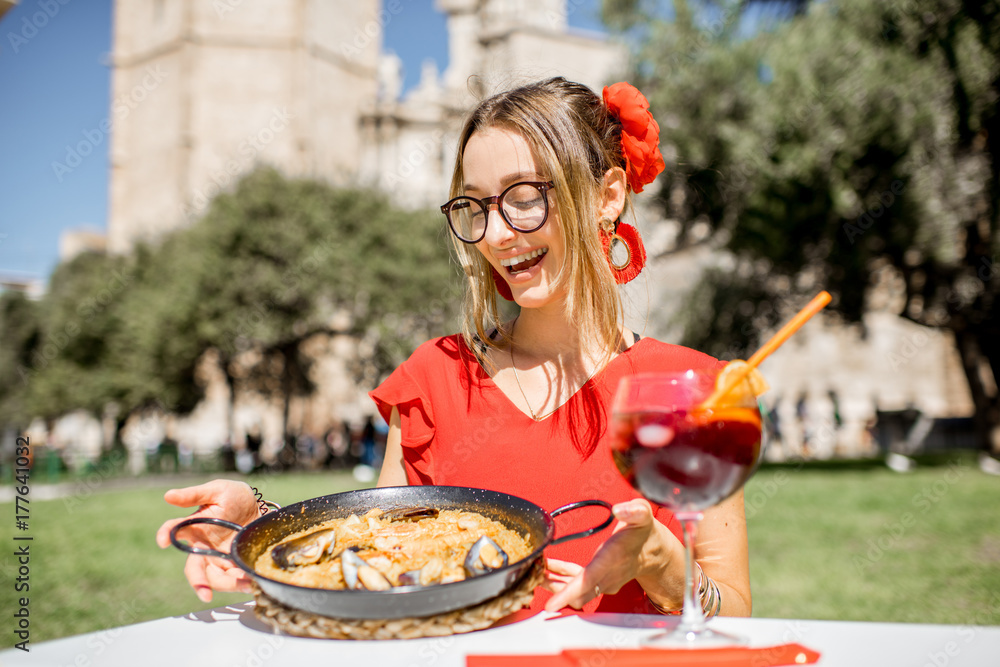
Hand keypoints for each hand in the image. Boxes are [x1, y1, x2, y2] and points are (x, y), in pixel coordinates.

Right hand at [154, 480, 261, 601]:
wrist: (259, 507)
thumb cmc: (235, 497)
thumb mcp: (218, 491)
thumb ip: (195, 495)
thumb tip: (168, 496)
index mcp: (194, 527)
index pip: (174, 531)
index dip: (165, 534)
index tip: (162, 540)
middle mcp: (203, 547)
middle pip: (194, 568)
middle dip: (199, 582)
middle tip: (205, 594)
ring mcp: (218, 557)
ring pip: (215, 578)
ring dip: (227, 584)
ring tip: (244, 584)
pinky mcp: (234, 564)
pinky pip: (233, 578)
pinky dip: (241, 583)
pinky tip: (250, 582)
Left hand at [543, 498, 679, 611]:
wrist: (655, 551)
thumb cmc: (645, 532)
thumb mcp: (643, 514)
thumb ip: (634, 510)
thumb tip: (620, 509)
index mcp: (613, 558)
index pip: (589, 579)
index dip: (569, 592)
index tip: (552, 603)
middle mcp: (608, 575)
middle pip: (577, 592)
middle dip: (553, 588)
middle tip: (532, 576)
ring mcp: (604, 582)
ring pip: (576, 592)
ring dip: (555, 584)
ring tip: (536, 571)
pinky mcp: (599, 582)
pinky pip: (578, 586)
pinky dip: (562, 579)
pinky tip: (550, 568)